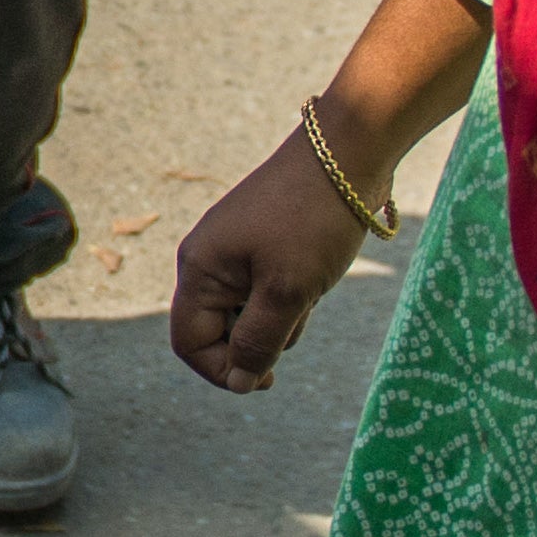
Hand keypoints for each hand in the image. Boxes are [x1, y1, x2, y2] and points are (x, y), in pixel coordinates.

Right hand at [166, 134, 370, 392]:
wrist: (346, 152)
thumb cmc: (313, 221)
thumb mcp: (288, 292)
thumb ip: (259, 342)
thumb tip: (239, 384)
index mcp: (199, 268)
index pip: (189, 342)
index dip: (223, 369)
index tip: (271, 377)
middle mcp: (206, 258)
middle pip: (218, 329)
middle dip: (259, 338)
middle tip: (298, 316)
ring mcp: (233, 248)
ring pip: (247, 311)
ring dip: (280, 316)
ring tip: (310, 286)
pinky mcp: (260, 241)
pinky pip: (264, 289)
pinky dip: (288, 294)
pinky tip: (314, 272)